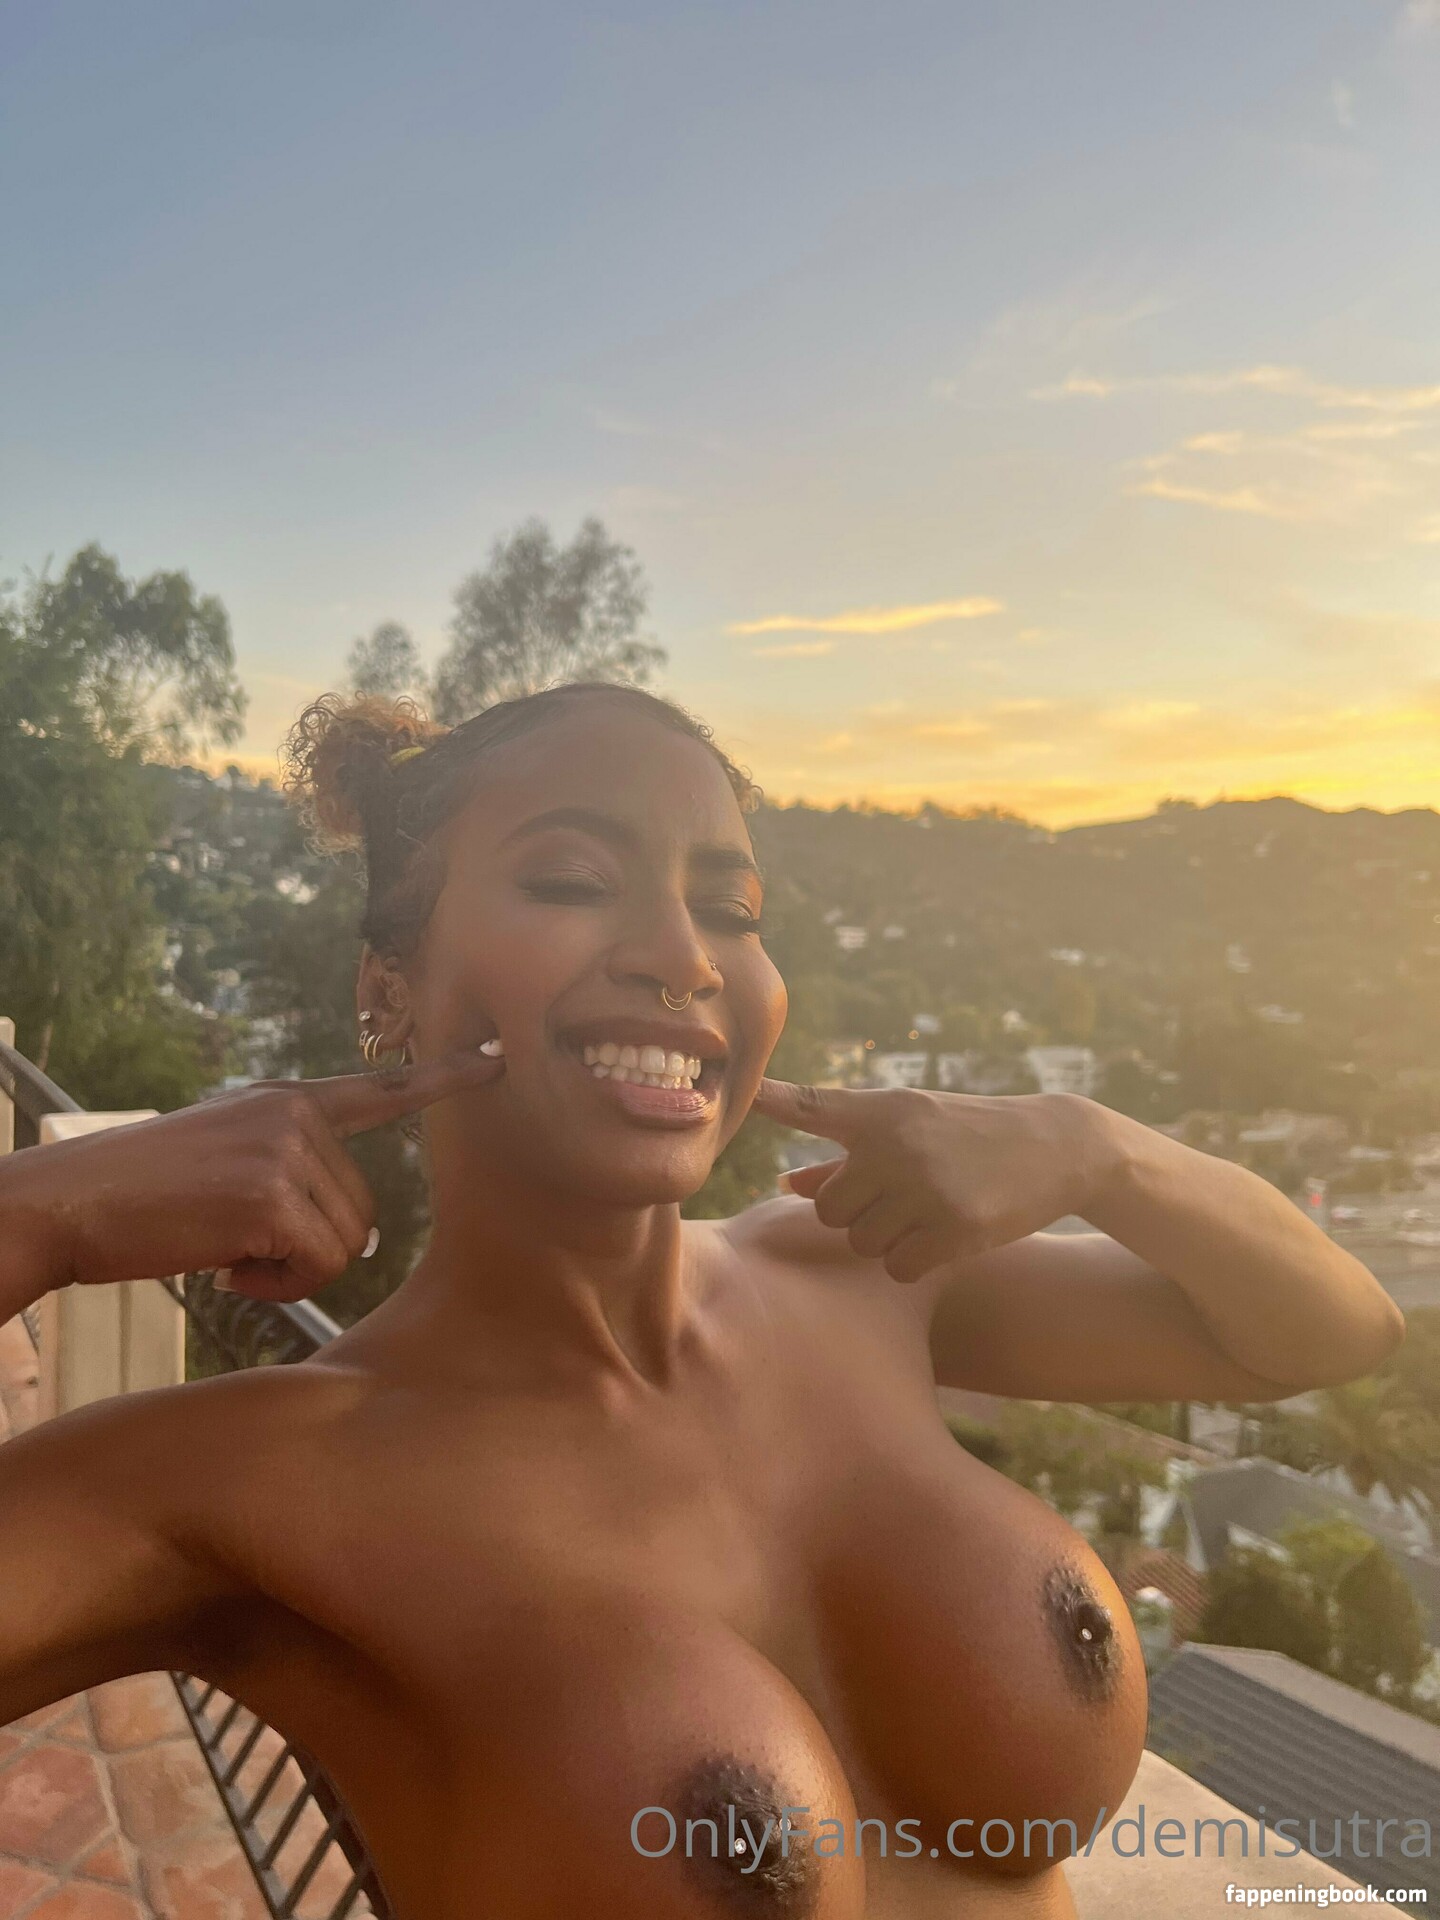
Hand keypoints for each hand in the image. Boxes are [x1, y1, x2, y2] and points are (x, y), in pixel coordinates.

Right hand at [2, 1049, 505, 1301]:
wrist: (71, 1203)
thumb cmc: (144, 1196)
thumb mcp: (224, 1154)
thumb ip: (294, 1169)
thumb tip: (362, 1231)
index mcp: (287, 1101)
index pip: (379, 1088)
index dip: (444, 1079)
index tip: (499, 1061)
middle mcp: (294, 1114)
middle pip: (362, 1210)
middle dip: (310, 1247)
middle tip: (238, 1242)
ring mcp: (284, 1150)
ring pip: (343, 1243)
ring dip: (290, 1269)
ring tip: (226, 1249)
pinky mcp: (269, 1195)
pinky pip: (313, 1265)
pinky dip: (275, 1284)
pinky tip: (223, 1265)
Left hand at [750, 1081, 1112, 1282]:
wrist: (1055, 1145)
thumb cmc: (966, 1135)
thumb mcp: (909, 1129)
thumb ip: (842, 1158)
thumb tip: (785, 1185)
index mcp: (881, 1111)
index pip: (813, 1106)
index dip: (773, 1101)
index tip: (744, 1094)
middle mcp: (896, 1145)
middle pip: (828, 1209)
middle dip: (855, 1214)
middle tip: (899, 1197)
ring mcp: (925, 1187)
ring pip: (862, 1243)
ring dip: (888, 1239)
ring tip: (928, 1210)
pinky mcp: (955, 1226)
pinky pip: (899, 1267)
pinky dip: (914, 1262)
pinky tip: (944, 1235)